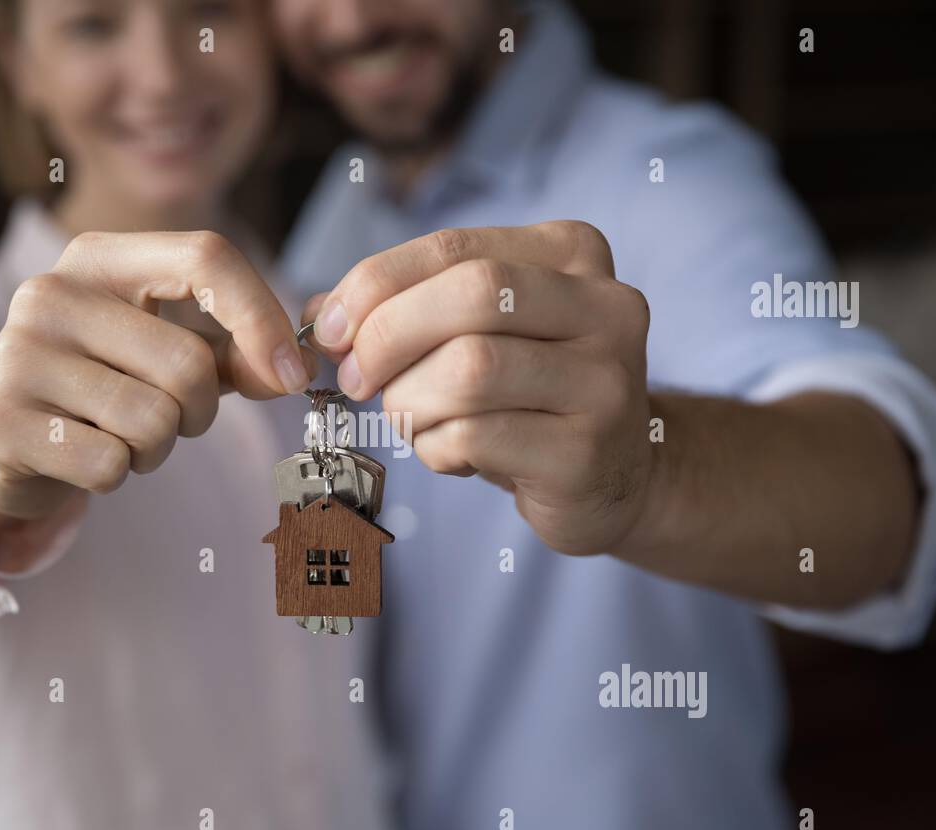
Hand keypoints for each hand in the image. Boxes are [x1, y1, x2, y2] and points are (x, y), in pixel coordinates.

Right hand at [0, 230, 311, 527]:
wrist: (7, 438)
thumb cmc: (106, 385)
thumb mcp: (168, 351)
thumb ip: (236, 353)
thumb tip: (289, 372)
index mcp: (100, 258)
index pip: (205, 257)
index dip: (262, 318)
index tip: (291, 375)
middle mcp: (51, 293)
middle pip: (188, 363)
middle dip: (200, 411)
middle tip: (171, 418)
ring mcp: (17, 355)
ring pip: (153, 420)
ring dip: (157, 447)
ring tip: (121, 434)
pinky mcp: (0, 422)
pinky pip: (110, 464)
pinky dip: (117, 474)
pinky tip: (86, 454)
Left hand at [304, 221, 654, 555]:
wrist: (614, 478)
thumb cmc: (528, 396)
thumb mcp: (477, 333)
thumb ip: (406, 306)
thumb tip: (322, 312)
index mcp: (573, 253)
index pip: (455, 246)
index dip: (376, 284)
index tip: (332, 328)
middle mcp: (606, 306)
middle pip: (472, 295)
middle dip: (388, 336)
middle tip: (354, 379)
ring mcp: (606, 381)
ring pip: (470, 370)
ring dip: (409, 401)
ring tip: (409, 420)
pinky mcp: (586, 452)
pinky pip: (476, 437)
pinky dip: (436, 448)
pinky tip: (450, 453)